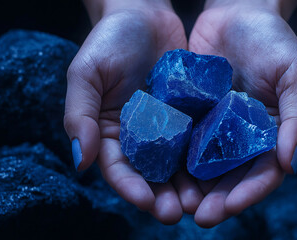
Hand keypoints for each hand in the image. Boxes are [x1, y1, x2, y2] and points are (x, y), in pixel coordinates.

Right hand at [63, 2, 203, 223]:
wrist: (145, 14)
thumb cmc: (109, 40)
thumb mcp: (86, 73)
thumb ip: (79, 115)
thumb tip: (79, 161)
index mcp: (108, 132)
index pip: (118, 168)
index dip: (130, 187)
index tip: (147, 201)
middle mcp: (138, 136)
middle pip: (150, 174)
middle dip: (163, 195)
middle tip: (180, 212)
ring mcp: (166, 128)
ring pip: (177, 165)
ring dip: (187, 186)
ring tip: (201, 201)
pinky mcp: (189, 116)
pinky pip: (197, 140)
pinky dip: (205, 159)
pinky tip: (218, 172)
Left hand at [188, 0, 296, 226]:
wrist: (237, 11)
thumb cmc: (273, 40)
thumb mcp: (296, 74)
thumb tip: (293, 163)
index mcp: (271, 134)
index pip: (263, 174)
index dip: (247, 193)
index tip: (227, 207)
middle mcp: (241, 138)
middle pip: (230, 178)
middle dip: (215, 199)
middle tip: (196, 216)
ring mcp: (214, 129)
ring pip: (203, 167)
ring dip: (190, 188)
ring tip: (173, 203)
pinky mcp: (191, 116)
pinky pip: (181, 141)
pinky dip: (172, 160)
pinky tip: (158, 173)